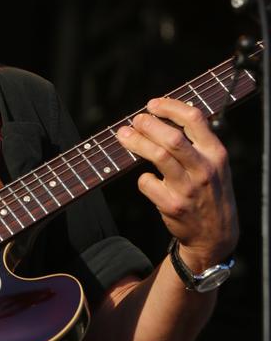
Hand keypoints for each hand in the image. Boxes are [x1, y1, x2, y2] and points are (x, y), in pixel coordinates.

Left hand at [116, 97, 238, 267]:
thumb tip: (164, 116)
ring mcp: (188, 188)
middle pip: (172, 137)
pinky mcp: (172, 205)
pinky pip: (147, 182)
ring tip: (124, 135)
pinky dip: (142, 177)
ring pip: (157, 156)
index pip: (194, 118)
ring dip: (136, 142)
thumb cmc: (211, 192)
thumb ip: (197, 142)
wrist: (216, 235)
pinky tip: (145, 177)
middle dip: (148, 124)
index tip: (152, 104)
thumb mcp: (215, 165)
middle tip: (135, 120)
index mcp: (216, 154)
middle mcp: (204, 169)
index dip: (169, 106)